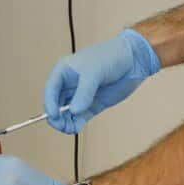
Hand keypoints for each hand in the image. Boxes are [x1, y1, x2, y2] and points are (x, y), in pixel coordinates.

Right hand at [44, 28, 160, 133]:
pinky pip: (79, 117)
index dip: (49, 104)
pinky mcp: (92, 104)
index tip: (53, 115)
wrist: (134, 59)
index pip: (51, 90)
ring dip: (65, 122)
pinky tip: (75, 128)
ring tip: (70, 128)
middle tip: (62, 125)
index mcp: (65, 71)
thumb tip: (74, 111)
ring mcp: (81, 95)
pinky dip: (75, 124)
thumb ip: (84, 92)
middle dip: (56, 116)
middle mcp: (70, 84)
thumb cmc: (111, 56)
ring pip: (67, 113)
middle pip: (56, 104)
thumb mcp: (95, 72)